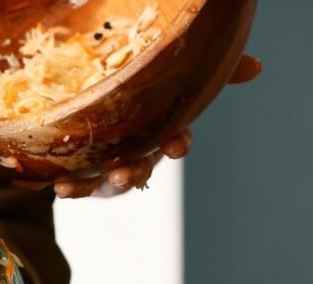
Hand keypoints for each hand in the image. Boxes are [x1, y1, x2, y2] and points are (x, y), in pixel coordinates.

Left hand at [46, 54, 261, 198]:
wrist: (105, 126)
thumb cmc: (147, 104)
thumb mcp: (176, 84)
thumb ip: (214, 72)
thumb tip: (257, 66)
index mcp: (160, 131)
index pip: (176, 138)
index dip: (177, 143)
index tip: (177, 147)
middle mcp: (136, 151)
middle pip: (139, 165)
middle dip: (132, 171)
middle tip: (122, 175)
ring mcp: (108, 164)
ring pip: (101, 178)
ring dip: (90, 184)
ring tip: (71, 188)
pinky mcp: (83, 172)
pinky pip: (73, 180)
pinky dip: (64, 184)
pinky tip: (54, 184)